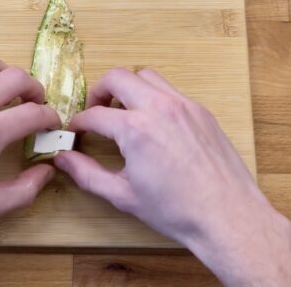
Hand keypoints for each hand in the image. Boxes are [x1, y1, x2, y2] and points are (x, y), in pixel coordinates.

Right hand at [55, 68, 290, 286]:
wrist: (226, 215)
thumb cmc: (177, 210)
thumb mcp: (123, 196)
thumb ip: (87, 174)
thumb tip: (63, 160)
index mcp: (136, 129)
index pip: (94, 114)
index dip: (78, 123)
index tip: (75, 131)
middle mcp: (159, 108)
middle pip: (118, 77)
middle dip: (99, 91)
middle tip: (95, 111)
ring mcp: (184, 106)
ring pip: (147, 76)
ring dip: (129, 88)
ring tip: (124, 112)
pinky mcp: (201, 112)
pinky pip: (171, 91)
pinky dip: (155, 97)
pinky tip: (153, 123)